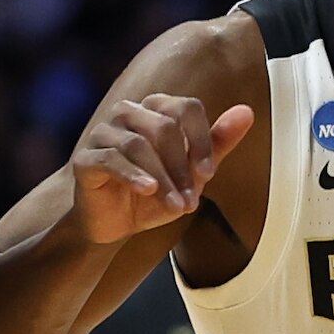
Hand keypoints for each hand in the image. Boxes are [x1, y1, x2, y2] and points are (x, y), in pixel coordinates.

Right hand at [71, 94, 252, 242]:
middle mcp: (127, 113)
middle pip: (164, 126)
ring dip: (164, 179)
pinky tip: (149, 191)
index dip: (202, 140)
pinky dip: (134, 175)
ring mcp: (103, 133)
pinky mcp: (86, 158)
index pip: (186, 108)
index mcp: (155, 109)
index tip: (209, 174)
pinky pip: (111, 159)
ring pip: (139, 145)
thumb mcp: (192, 174)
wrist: (116, 225)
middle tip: (192, 200)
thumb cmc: (155, 194)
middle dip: (183, 167)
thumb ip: (217, 143)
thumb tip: (247, 111)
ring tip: (177, 207)